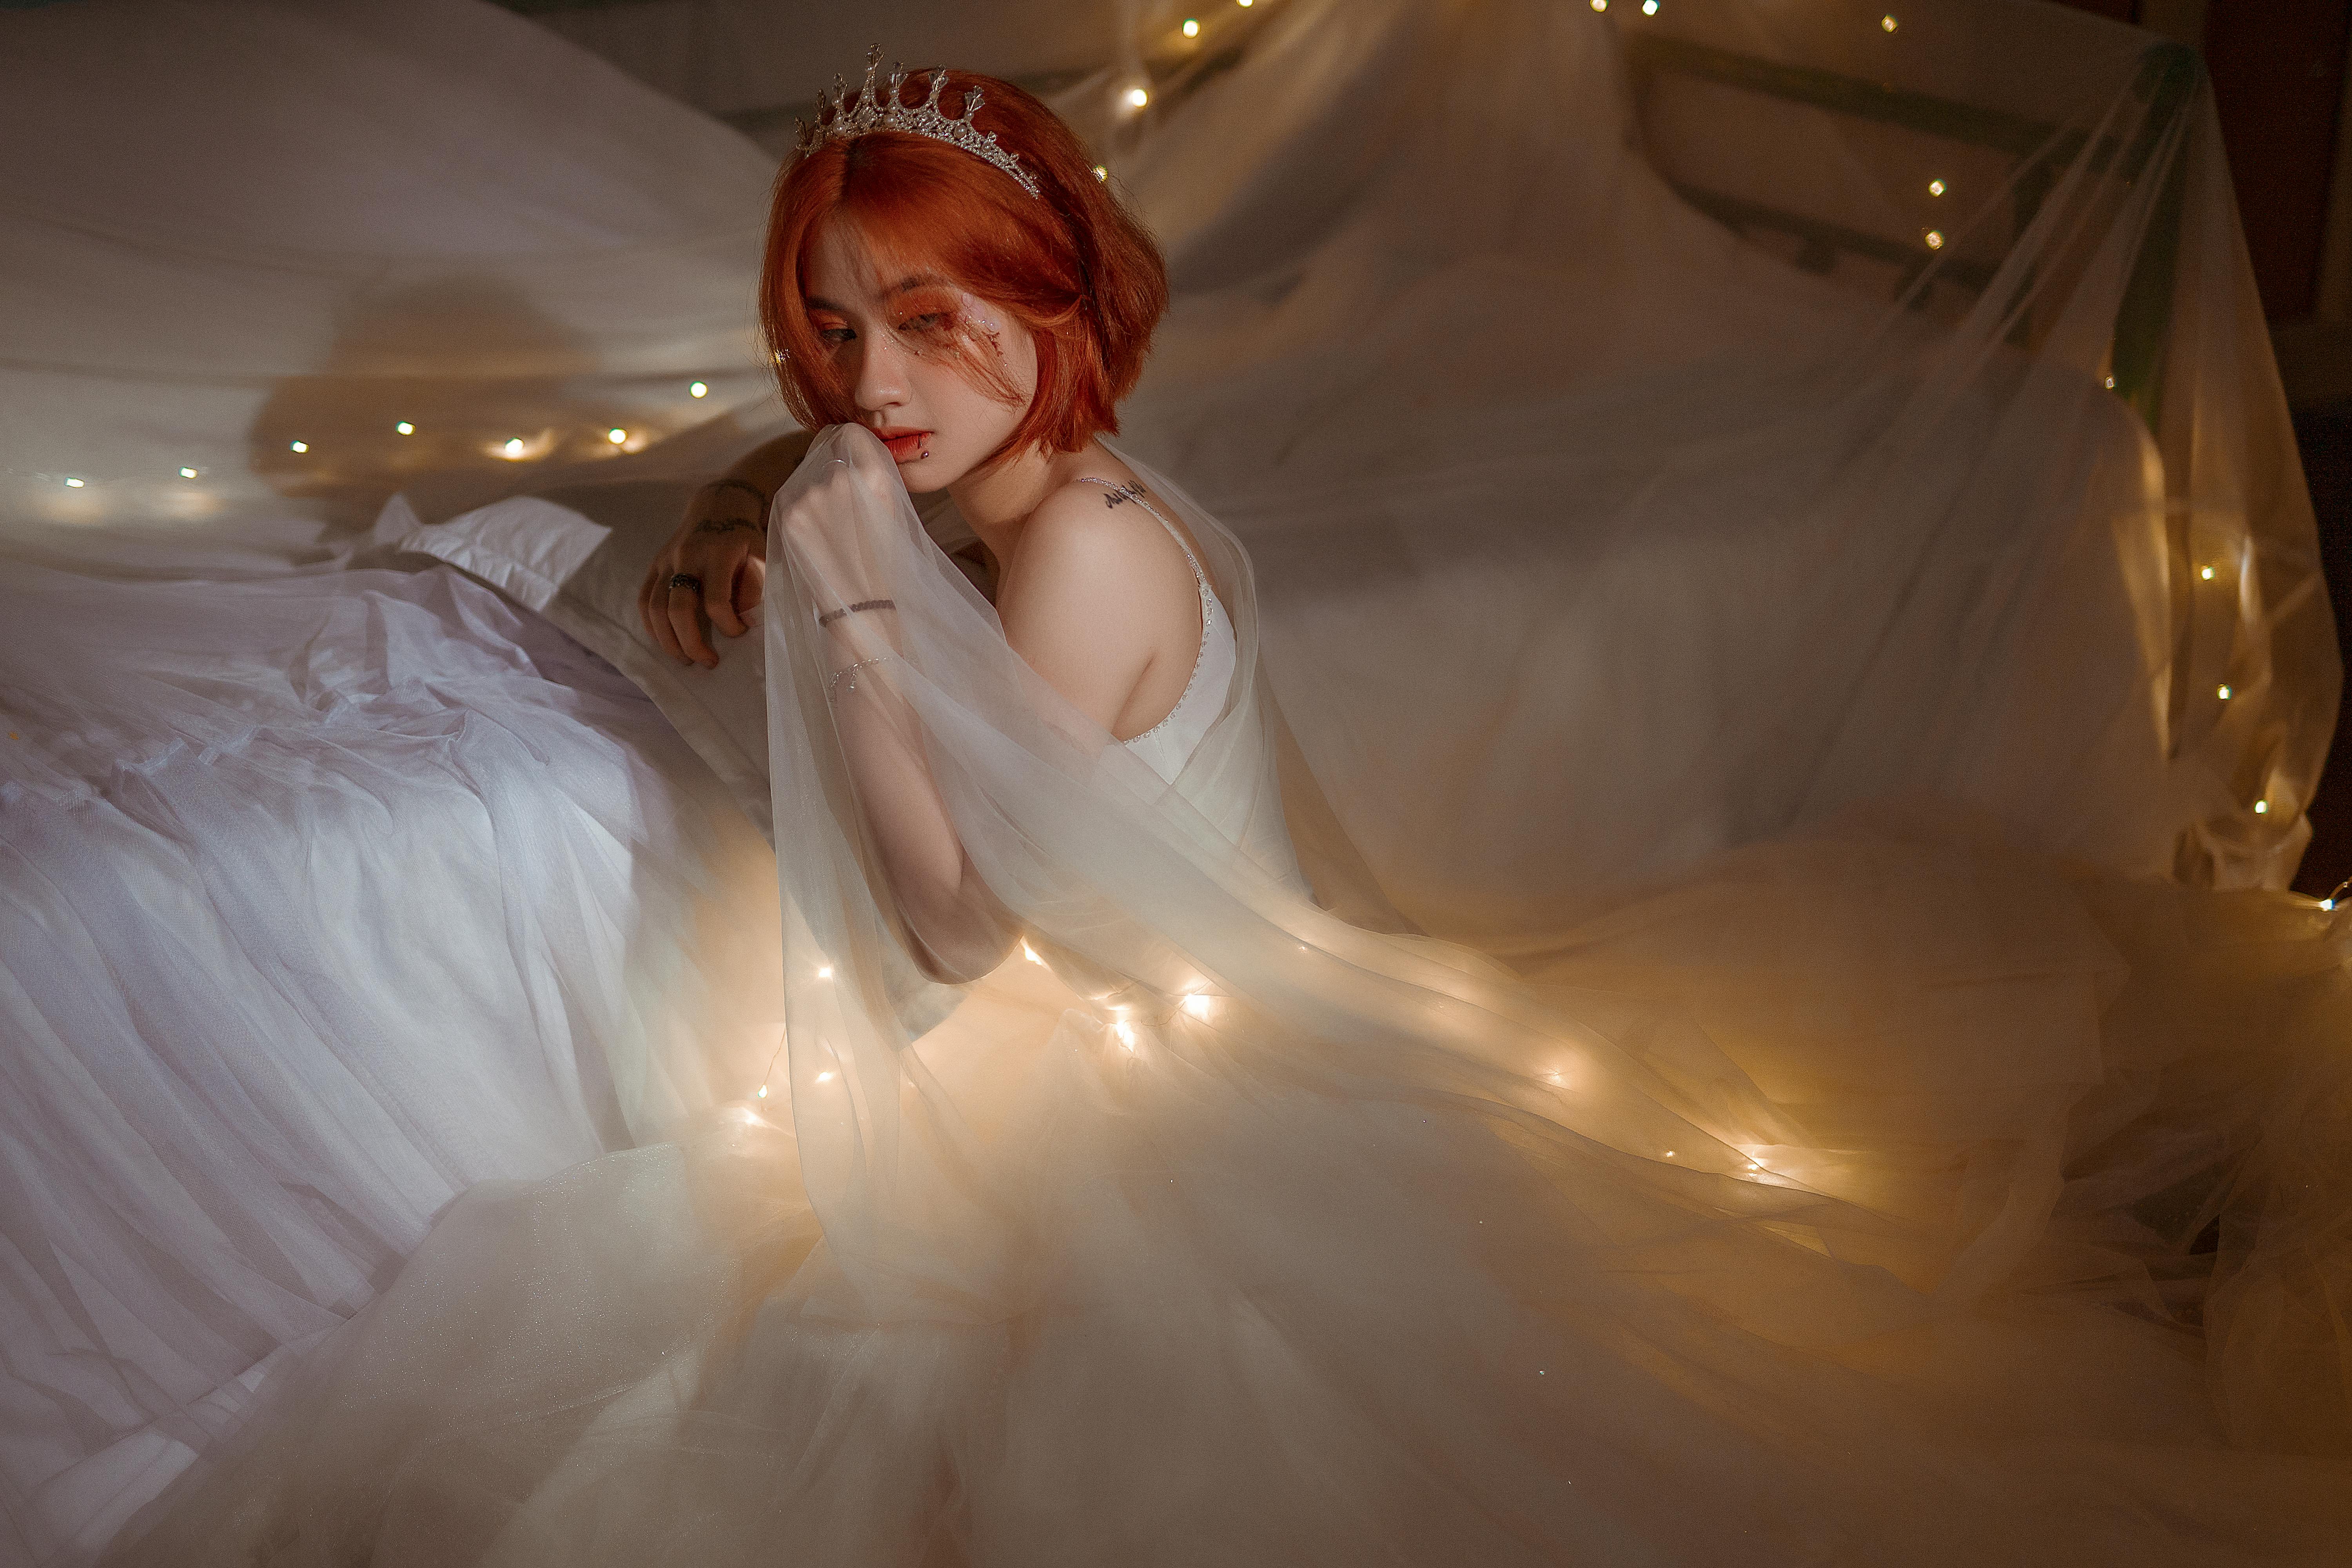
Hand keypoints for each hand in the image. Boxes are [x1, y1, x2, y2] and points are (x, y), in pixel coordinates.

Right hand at [640, 480, 769, 667]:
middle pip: (678, 608)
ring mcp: (666, 561)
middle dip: (691, 642)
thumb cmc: (745, 537)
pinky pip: (644, 599)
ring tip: (685, 660)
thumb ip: (755, 587)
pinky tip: (665, 641)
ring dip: (668, 640)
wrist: (719, 506)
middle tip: (707, 663)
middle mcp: (687, 557)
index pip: (717, 600)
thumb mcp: (760, 556)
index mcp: (718, 554)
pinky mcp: (655, 565)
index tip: (740, 633)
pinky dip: (651, 625)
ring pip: (655, 607)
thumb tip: (745, 621)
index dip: (728, 624)